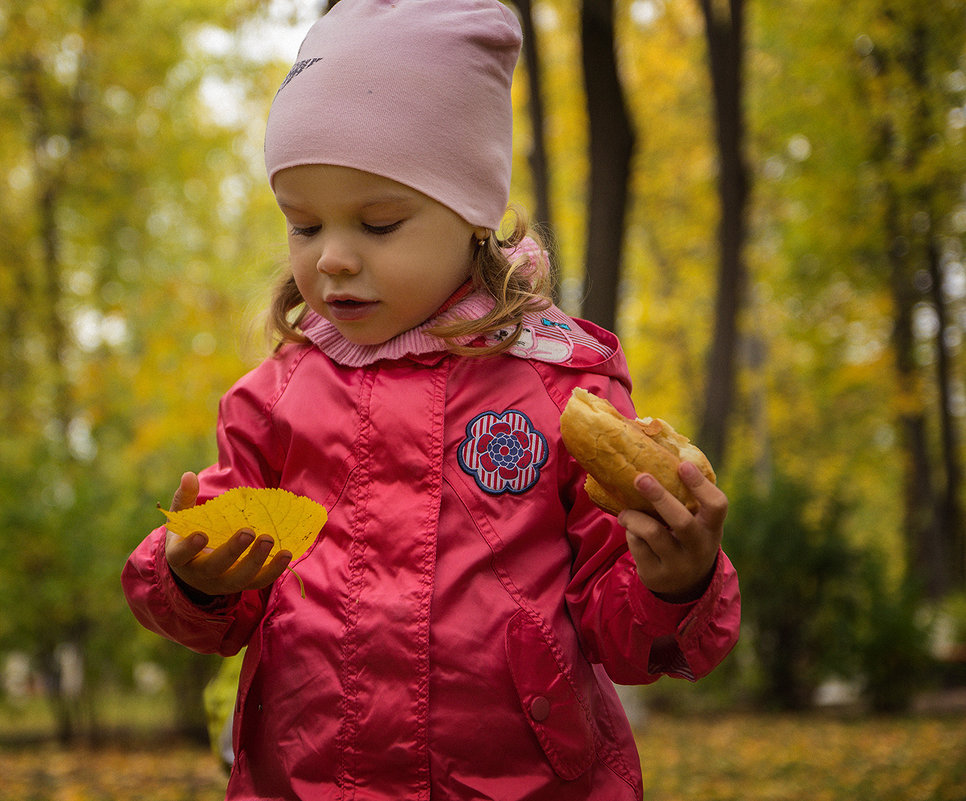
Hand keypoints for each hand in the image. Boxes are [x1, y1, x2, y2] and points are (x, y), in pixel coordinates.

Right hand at [164, 472, 292, 596]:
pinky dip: (273, 570)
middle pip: (215, 568)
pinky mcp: (242, 585)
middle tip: (248, 532)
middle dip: (232, 551)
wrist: (196, 572)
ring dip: (257, 561)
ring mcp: (222, 583)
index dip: (190, 547)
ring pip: (240, 579)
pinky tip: (286, 554)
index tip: (201, 535)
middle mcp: (201, 575)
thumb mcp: (182, 521)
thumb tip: (189, 475)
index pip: (181, 555)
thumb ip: (184, 499)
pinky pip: (259, 582)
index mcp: (180, 558)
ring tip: (269, 540)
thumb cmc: (188, 538)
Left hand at [619, 461, 726, 602]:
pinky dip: (630, 533)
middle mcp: (699, 548)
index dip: (700, 485)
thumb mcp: (697, 523)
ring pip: (652, 533)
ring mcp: (678, 564)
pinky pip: (637, 546)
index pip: (716, 506)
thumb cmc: (688, 538)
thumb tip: (657, 452)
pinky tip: (630, 531)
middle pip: (681, 521)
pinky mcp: (656, 575)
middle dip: (659, 497)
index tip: (683, 464)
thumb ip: (685, 499)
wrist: (685, 586)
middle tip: (640, 477)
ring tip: (625, 512)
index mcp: (712, 529)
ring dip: (634, 517)